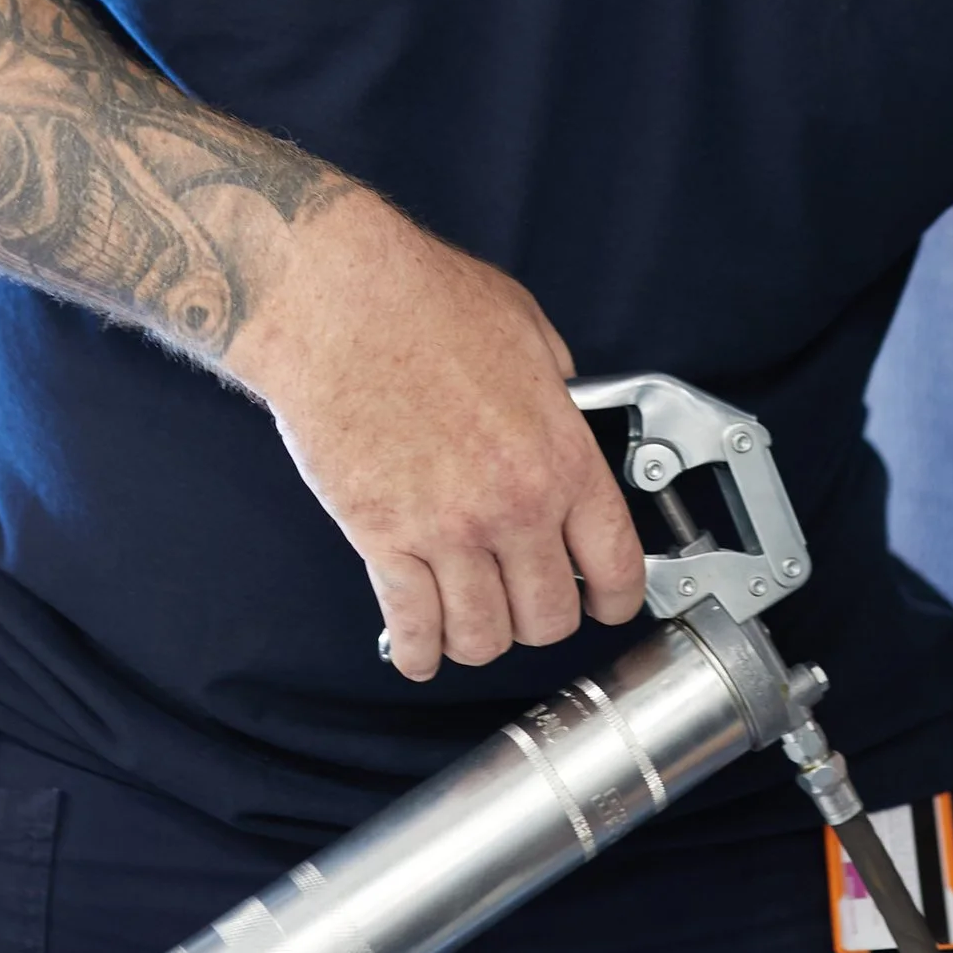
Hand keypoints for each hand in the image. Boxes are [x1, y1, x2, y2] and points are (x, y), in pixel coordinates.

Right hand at [232, 187, 644, 676]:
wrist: (335, 302)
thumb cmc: (421, 301)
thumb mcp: (526, 330)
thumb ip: (555, 386)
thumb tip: (561, 405)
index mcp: (560, 455)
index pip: (616, 563)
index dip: (617, 598)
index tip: (606, 603)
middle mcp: (513, 505)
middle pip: (549, 617)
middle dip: (540, 620)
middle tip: (525, 606)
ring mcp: (447, 531)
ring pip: (483, 637)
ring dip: (479, 640)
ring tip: (470, 625)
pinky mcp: (382, 541)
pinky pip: (412, 628)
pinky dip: (419, 651)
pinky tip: (419, 648)